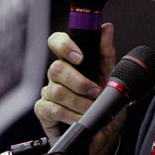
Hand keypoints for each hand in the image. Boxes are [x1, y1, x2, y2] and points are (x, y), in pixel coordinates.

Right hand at [34, 23, 125, 154]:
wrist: (103, 127)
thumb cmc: (104, 97)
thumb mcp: (110, 74)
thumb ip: (106, 51)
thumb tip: (106, 27)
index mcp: (72, 60)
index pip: (57, 41)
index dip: (64, 45)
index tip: (79, 57)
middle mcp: (58, 73)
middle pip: (56, 68)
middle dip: (78, 82)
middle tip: (94, 91)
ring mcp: (49, 91)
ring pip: (56, 90)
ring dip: (78, 101)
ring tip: (91, 107)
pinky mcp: (44, 110)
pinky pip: (52, 109)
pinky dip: (70, 115)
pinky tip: (79, 117)